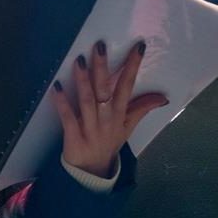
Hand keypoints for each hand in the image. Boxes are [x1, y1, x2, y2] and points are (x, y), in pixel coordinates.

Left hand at [52, 41, 167, 177]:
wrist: (92, 171)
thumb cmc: (108, 143)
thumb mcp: (128, 127)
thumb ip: (142, 109)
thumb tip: (163, 97)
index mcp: (119, 114)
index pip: (128, 86)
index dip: (132, 67)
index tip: (138, 47)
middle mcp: (106, 118)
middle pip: (105, 90)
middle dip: (103, 68)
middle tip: (99, 46)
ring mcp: (90, 127)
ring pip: (87, 100)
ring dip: (83, 80)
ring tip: (78, 60)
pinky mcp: (73, 135)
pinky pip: (67, 117)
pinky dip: (62, 102)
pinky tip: (56, 86)